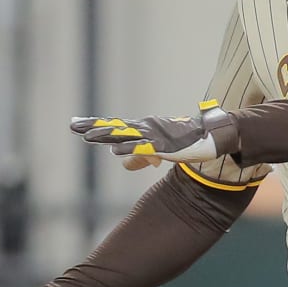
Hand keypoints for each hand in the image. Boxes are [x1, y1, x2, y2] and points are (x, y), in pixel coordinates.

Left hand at [71, 101, 238, 164]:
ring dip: (107, 136)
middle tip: (72, 125)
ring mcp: (156, 136)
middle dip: (93, 126)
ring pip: (126, 136)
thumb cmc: (190, 142)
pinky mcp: (166, 146)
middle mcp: (147, 129)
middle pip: (115, 128)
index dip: (96, 125)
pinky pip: (145, 148)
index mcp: (145, 129)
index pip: (116, 127)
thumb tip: (120, 162)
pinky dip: (129, 149)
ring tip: (87, 137)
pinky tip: (115, 151)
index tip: (77, 123)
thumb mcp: (160, 150)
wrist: (215, 135)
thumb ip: (140, 157)